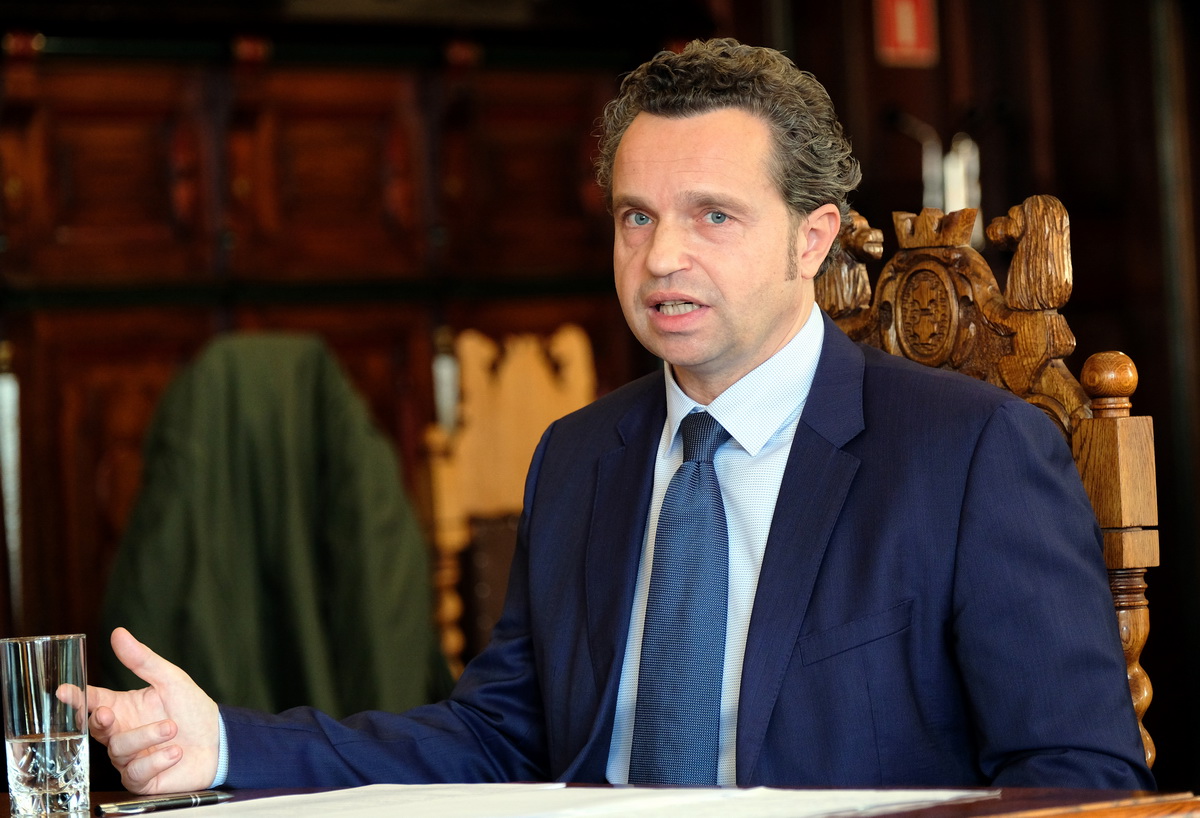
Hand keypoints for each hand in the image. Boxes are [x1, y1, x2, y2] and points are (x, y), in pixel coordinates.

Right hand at [60, 628, 219, 793]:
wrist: (219, 741)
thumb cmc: (192, 709)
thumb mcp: (170, 679)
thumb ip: (143, 660)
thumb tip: (118, 633)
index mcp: (123, 707)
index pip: (92, 701)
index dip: (76, 697)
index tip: (63, 690)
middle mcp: (121, 733)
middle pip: (96, 729)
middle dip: (99, 721)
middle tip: (108, 712)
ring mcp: (129, 759)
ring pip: (119, 750)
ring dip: (146, 737)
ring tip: (172, 728)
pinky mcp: (142, 779)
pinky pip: (136, 773)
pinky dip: (156, 761)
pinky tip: (175, 752)